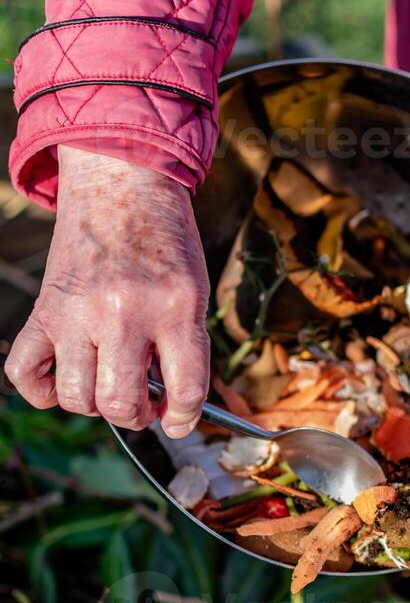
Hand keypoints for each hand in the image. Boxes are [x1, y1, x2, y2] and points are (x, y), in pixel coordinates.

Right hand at [5, 146, 209, 437]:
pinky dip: (42, 390)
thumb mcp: (193, 290)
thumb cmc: (164, 240)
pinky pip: (24, 372)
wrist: (121, 184)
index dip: (186, 417)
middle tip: (145, 406)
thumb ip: (186, 347)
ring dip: (96, 406)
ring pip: (76, 396)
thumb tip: (171, 404)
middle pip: (120, 404)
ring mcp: (78, 312)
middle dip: (138, 418)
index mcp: (174, 307)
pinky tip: (66, 379)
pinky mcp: (45, 309)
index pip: (186, 389)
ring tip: (111, 388)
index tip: (180, 419)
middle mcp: (123, 313)